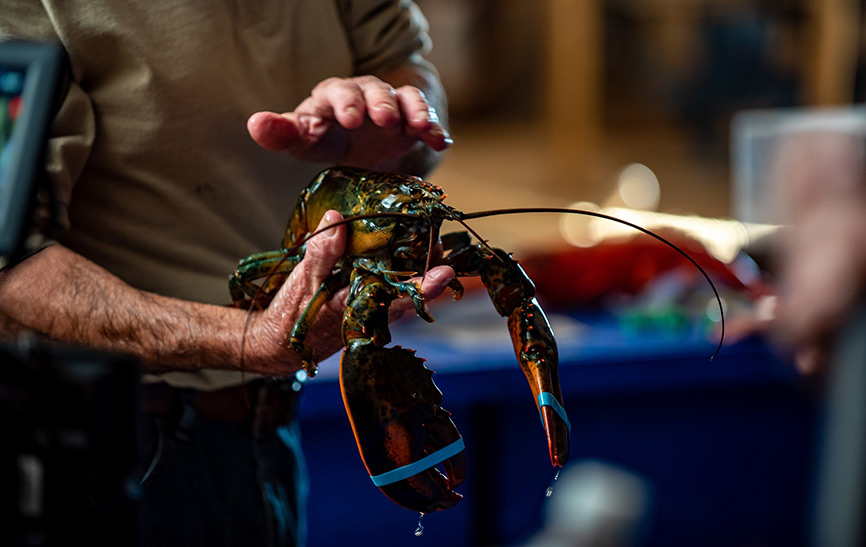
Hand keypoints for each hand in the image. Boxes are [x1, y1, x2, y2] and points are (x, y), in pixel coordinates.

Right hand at [243, 210, 454, 375]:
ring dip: (413, 259)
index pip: (404, 295)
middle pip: (413, 285)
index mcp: (365, 306)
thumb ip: (323, 252)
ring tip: (418, 230)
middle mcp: (379, 309)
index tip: (445, 271)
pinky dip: (395, 263)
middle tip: (432, 230)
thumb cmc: (294, 314)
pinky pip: (391, 281)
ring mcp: (378, 306)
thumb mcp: (304, 280)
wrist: (283, 342)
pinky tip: (395, 244)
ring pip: (405, 283)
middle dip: (426, 259)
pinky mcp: (372, 301)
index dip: (427, 284)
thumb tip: (337, 218)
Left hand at [246, 75, 451, 170]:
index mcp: (334, 97)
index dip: (346, 102)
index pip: (338, 91)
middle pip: (375, 89)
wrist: (365, 143)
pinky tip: (440, 140)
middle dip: (381, 102)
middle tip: (385, 120)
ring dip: (414, 110)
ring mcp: (393, 104)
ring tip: (419, 127)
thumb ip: (282, 134)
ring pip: (406, 98)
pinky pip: (426, 119)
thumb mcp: (306, 140)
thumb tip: (255, 124)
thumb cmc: (329, 138)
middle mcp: (366, 94)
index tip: (351, 119)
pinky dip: (434, 129)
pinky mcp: (413, 120)